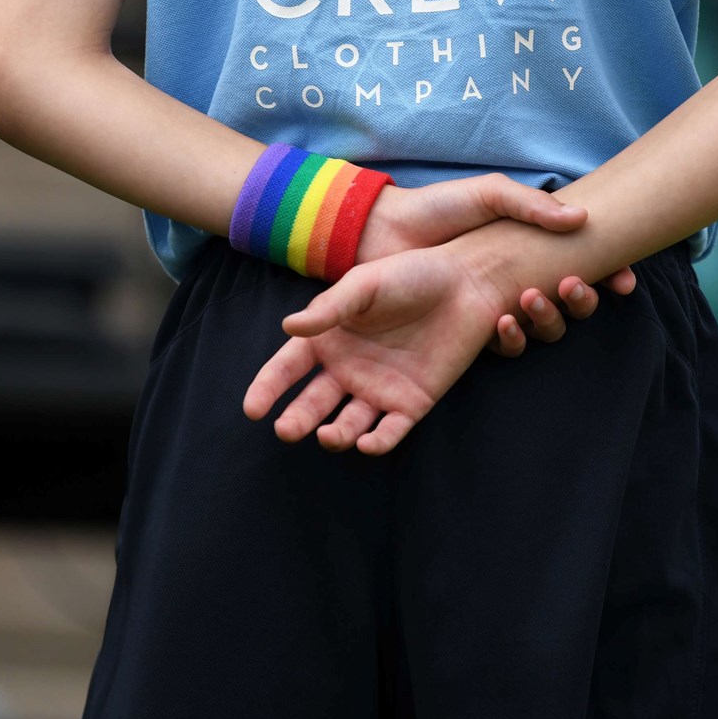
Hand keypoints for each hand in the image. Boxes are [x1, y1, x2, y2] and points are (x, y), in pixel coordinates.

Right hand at [244, 242, 511, 454]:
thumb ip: (330, 309)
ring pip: (347, 422)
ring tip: (327, 435)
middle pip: (313, 401)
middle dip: (297, 418)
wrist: (465, 283)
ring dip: (335, 434)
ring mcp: (378, 388)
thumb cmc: (411, 275)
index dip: (268, 387)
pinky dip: (377, 441)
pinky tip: (367, 443)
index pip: (288, 367)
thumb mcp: (365, 284)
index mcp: (329, 337)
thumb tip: (288, 326)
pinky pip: (389, 430)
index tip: (252, 409)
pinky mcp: (411, 403)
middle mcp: (348, 367)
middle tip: (286, 431)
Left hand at [325, 178, 637, 346]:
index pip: (582, 267)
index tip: (624, 281)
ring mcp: (494, 309)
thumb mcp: (488, 194)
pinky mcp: (470, 333)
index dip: (609, 277)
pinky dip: (513, 339)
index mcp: (529, 249)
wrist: (383, 232)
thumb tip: (582, 218)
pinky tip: (504, 323)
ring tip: (531, 299)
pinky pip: (505, 347)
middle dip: (581, 300)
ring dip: (549, 319)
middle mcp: (517, 282)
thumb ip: (532, 205)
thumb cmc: (437, 209)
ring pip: (543, 329)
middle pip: (570, 304)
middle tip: (570, 285)